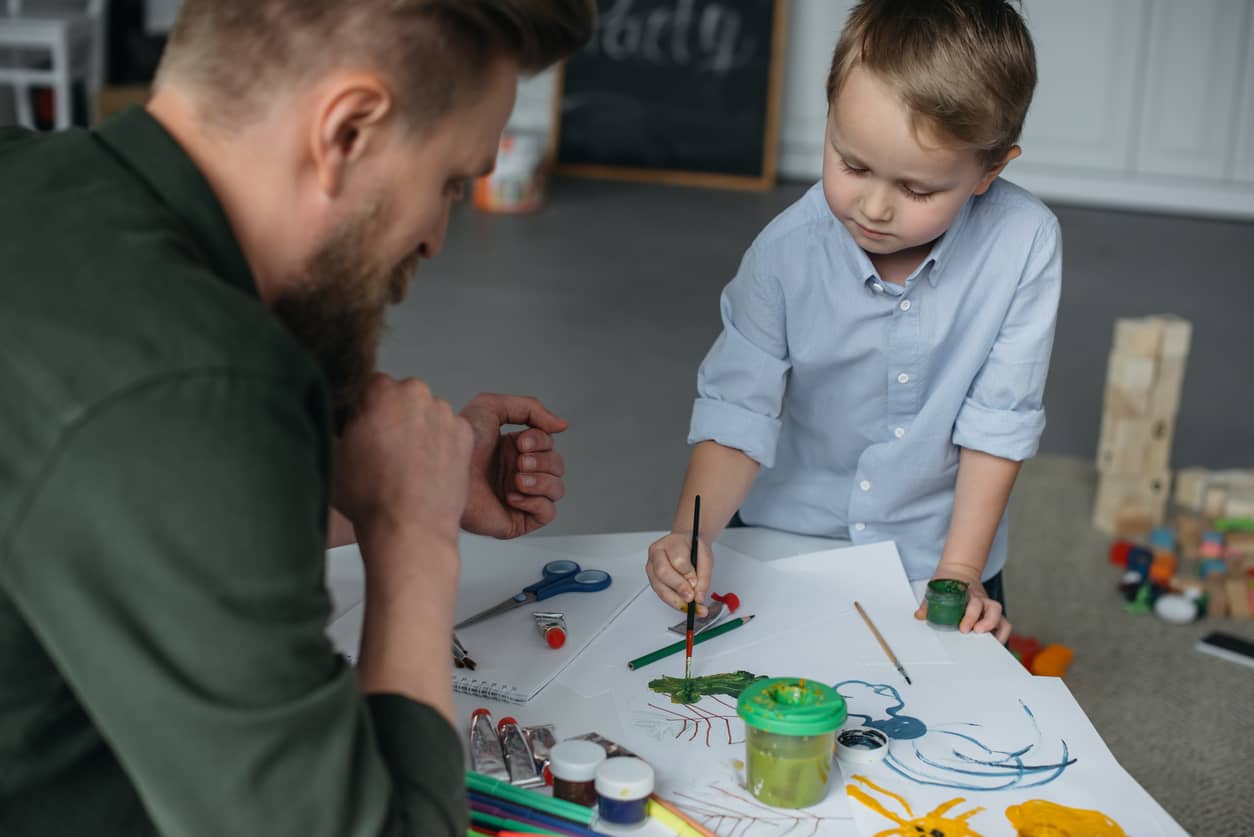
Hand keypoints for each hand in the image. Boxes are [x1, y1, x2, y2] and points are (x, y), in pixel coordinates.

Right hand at [332, 374, 471, 559]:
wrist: (410, 529)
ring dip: (418, 428)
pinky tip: (427, 468)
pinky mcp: (465, 435)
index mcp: (383, 391)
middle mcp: (418, 394)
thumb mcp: (333, 454)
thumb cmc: (370, 497)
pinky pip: (448, 430)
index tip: (362, 431)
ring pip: (427, 413)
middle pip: (402, 397)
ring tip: (407, 464)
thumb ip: (338, 422)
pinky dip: (440, 443)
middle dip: (393, 416)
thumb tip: (340, 416)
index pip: (370, 387)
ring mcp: (446, 414)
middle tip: (384, 450)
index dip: (364, 410)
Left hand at [458, 393, 567, 538]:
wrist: (443, 479)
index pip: (549, 444)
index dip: (541, 440)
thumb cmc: (458, 446)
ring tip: (516, 480)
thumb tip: (562, 425)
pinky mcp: (517, 520)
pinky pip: (548, 512)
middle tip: (518, 462)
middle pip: (557, 465)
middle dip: (541, 461)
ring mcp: (520, 497)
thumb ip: (530, 408)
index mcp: (514, 450)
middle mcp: (518, 473)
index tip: (520, 442)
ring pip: (557, 489)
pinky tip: (513, 496)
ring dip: (541, 480)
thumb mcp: (491, 408)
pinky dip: (537, 501)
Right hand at [646, 532, 713, 615]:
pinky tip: (683, 605)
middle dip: (678, 588)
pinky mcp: (652, 578)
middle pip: (663, 572)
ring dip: (674, 599)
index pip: (677, 559)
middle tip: (691, 598)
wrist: (684, 545)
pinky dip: (672, 601)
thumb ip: (703, 577)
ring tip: (689, 607)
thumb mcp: (705, 557)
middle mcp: (657, 552)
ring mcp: (651, 565)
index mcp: (672, 542)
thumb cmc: (693, 549)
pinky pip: (659, 592)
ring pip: (658, 585)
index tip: (695, 584)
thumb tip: (698, 596)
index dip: (687, 574)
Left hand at [913, 566, 1011, 642]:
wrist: (959, 571)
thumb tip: (920, 615)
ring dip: (995, 628)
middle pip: (992, 609)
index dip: (970, 616)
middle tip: (975, 633)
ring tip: (989, 641)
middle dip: (985, 623)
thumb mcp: (936, 589)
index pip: (973, 603)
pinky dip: (1001, 634)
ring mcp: (988, 606)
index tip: (963, 628)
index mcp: (968, 593)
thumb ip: (928, 604)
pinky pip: (1003, 624)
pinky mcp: (992, 614)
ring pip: (1000, 616)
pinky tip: (994, 643)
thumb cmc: (948, 583)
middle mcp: (981, 599)